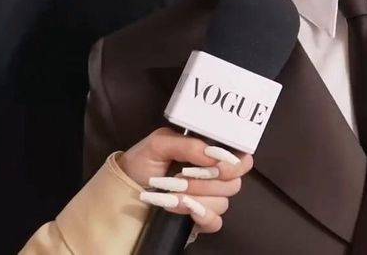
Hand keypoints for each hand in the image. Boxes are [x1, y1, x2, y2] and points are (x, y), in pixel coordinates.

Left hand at [117, 128, 252, 233]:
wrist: (124, 191)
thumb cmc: (142, 163)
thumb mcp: (159, 144)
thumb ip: (188, 145)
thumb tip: (213, 155)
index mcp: (211, 156)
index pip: (242, 160)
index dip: (235, 164)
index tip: (215, 166)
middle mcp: (215, 178)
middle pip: (234, 183)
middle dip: (205, 182)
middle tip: (179, 178)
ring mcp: (209, 200)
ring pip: (223, 203)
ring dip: (196, 198)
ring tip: (170, 195)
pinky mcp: (201, 220)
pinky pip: (216, 222)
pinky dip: (202, 216)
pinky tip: (187, 211)